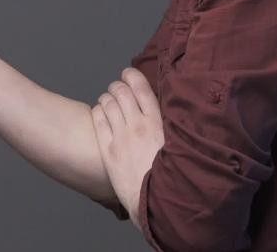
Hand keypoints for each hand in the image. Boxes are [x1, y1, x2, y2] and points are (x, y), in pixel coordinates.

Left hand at [91, 68, 164, 217]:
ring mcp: (121, 138)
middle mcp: (137, 127)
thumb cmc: (173, 177)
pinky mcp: (108, 151)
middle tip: (117, 88)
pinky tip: (100, 113)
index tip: (128, 74)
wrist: (157, 203)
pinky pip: (97, 120)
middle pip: (121, 92)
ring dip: (107, 97)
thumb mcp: (178, 146)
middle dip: (117, 86)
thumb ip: (171, 127)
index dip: (132, 76)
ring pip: (107, 103)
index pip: (141, 88)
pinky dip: (98, 111)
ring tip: (109, 100)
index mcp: (157, 124)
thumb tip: (169, 112)